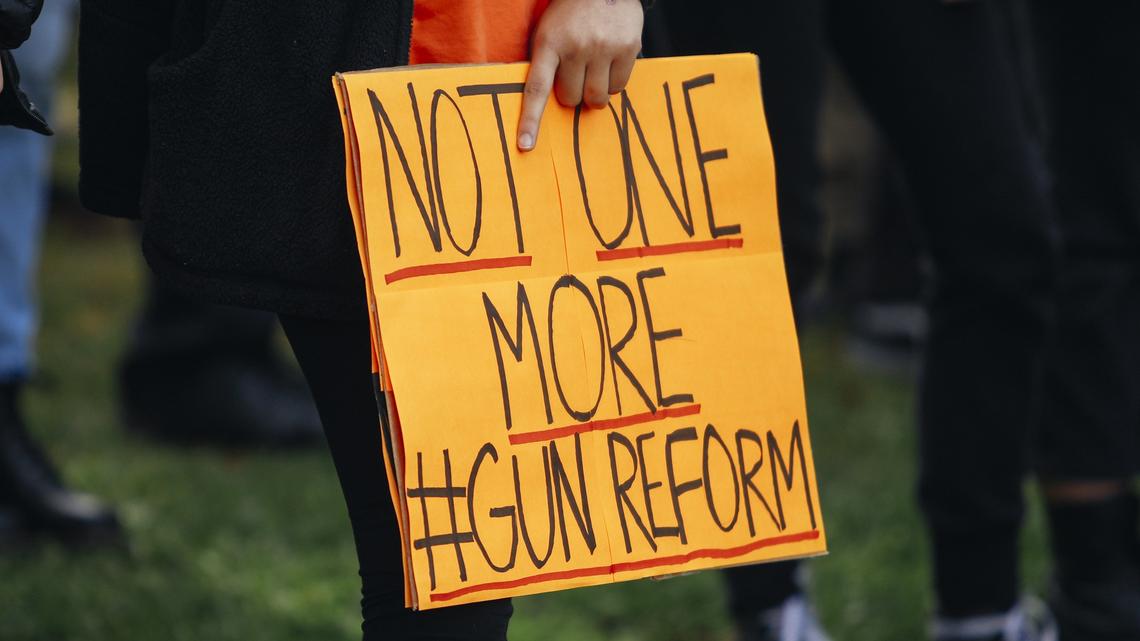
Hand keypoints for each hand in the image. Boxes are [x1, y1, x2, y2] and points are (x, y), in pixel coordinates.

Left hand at [517, 0, 643, 150]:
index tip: (525, 145)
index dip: (530, 120)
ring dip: (594, 93)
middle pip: (570, 99)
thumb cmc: (571, 12)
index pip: (536, 89)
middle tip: (576, 75)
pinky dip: (614, 83)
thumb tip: (548, 106)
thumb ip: (546, 63)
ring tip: (594, 71)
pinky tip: (610, 63)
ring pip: (597, 98)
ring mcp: (603, 48)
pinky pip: (619, 87)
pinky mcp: (627, 48)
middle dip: (572, 94)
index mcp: (549, 43)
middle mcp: (576, 48)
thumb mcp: (548, 31)